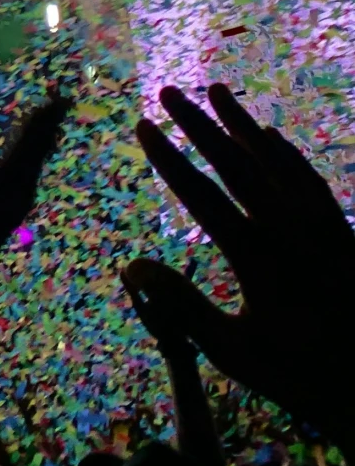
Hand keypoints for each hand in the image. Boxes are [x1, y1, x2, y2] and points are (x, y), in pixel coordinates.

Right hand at [125, 81, 354, 446]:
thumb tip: (132, 266)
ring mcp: (322, 228)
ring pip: (278, 162)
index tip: (142, 125)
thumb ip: (183, 307)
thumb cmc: (299, 376)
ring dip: (243, 124)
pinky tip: (271, 137)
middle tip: (167, 91)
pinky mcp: (343, 233)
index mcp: (259, 260)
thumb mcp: (234, 352)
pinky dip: (286, 153)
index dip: (169, 158)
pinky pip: (310, 180)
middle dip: (198, 124)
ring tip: (215, 89)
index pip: (202, 197)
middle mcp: (291, 233)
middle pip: (237, 165)